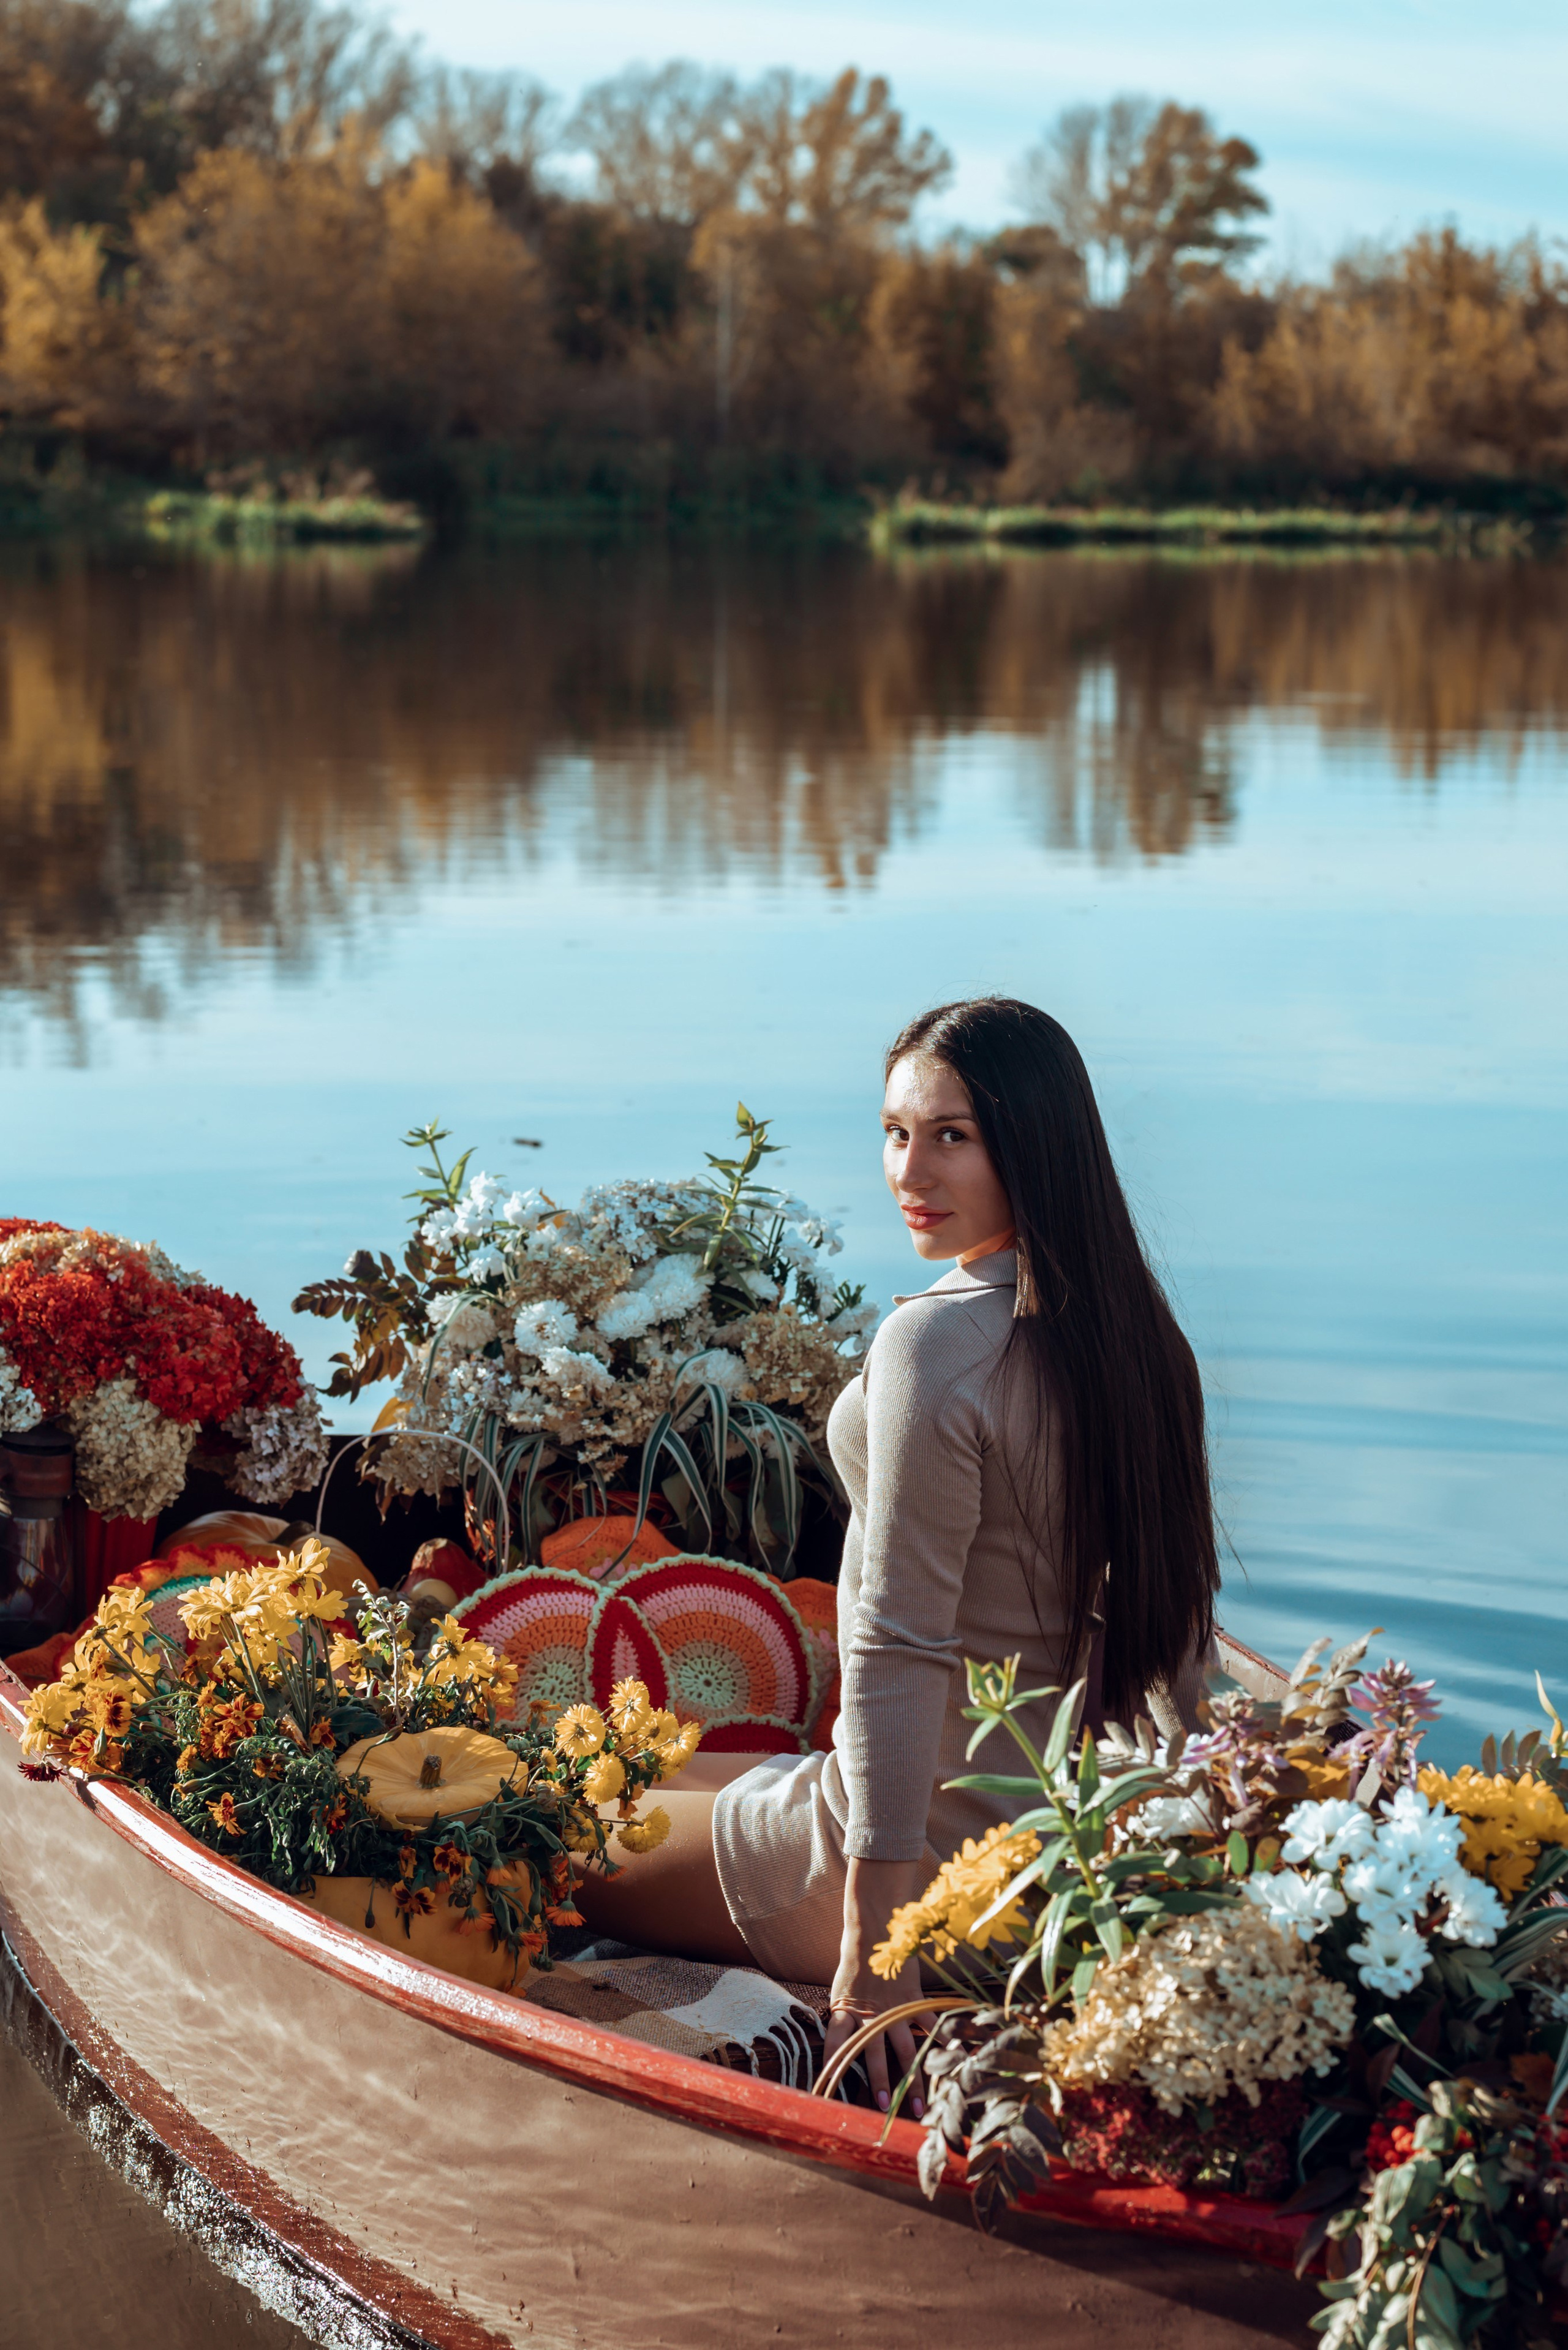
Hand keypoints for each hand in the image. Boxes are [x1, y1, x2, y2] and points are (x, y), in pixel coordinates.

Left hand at [823, 1857, 932, 2115]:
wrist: (875, 1930)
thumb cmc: (856, 1961)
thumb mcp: (842, 1989)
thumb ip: (844, 2014)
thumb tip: (841, 2040)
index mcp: (845, 2010)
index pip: (835, 2043)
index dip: (832, 2066)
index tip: (829, 2091)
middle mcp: (869, 2014)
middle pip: (873, 2054)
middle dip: (879, 2082)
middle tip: (882, 2106)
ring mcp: (893, 2009)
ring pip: (903, 2049)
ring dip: (911, 2078)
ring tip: (917, 2105)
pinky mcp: (912, 2000)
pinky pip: (928, 2024)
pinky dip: (942, 2042)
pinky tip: (955, 2059)